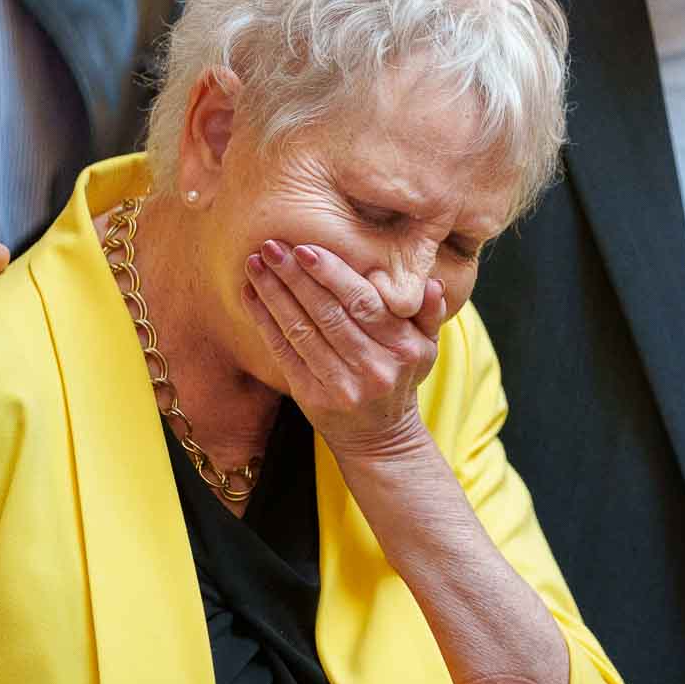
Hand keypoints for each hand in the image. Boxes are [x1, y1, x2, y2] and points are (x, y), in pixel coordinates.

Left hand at [241, 240, 447, 457]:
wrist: (380, 437)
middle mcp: (373, 367)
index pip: (364, 303)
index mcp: (403, 347)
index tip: (306, 248)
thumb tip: (432, 283)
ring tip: (256, 264)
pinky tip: (252, 296)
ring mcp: (341, 385)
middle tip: (271, 246)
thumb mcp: (426, 347)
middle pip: (329, 314)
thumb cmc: (399, 377)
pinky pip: (285, 353)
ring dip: (275, 294)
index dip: (333, 275)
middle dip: (297, 277)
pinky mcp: (312, 397)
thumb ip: (429, 312)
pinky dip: (266, 322)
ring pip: (302, 331)